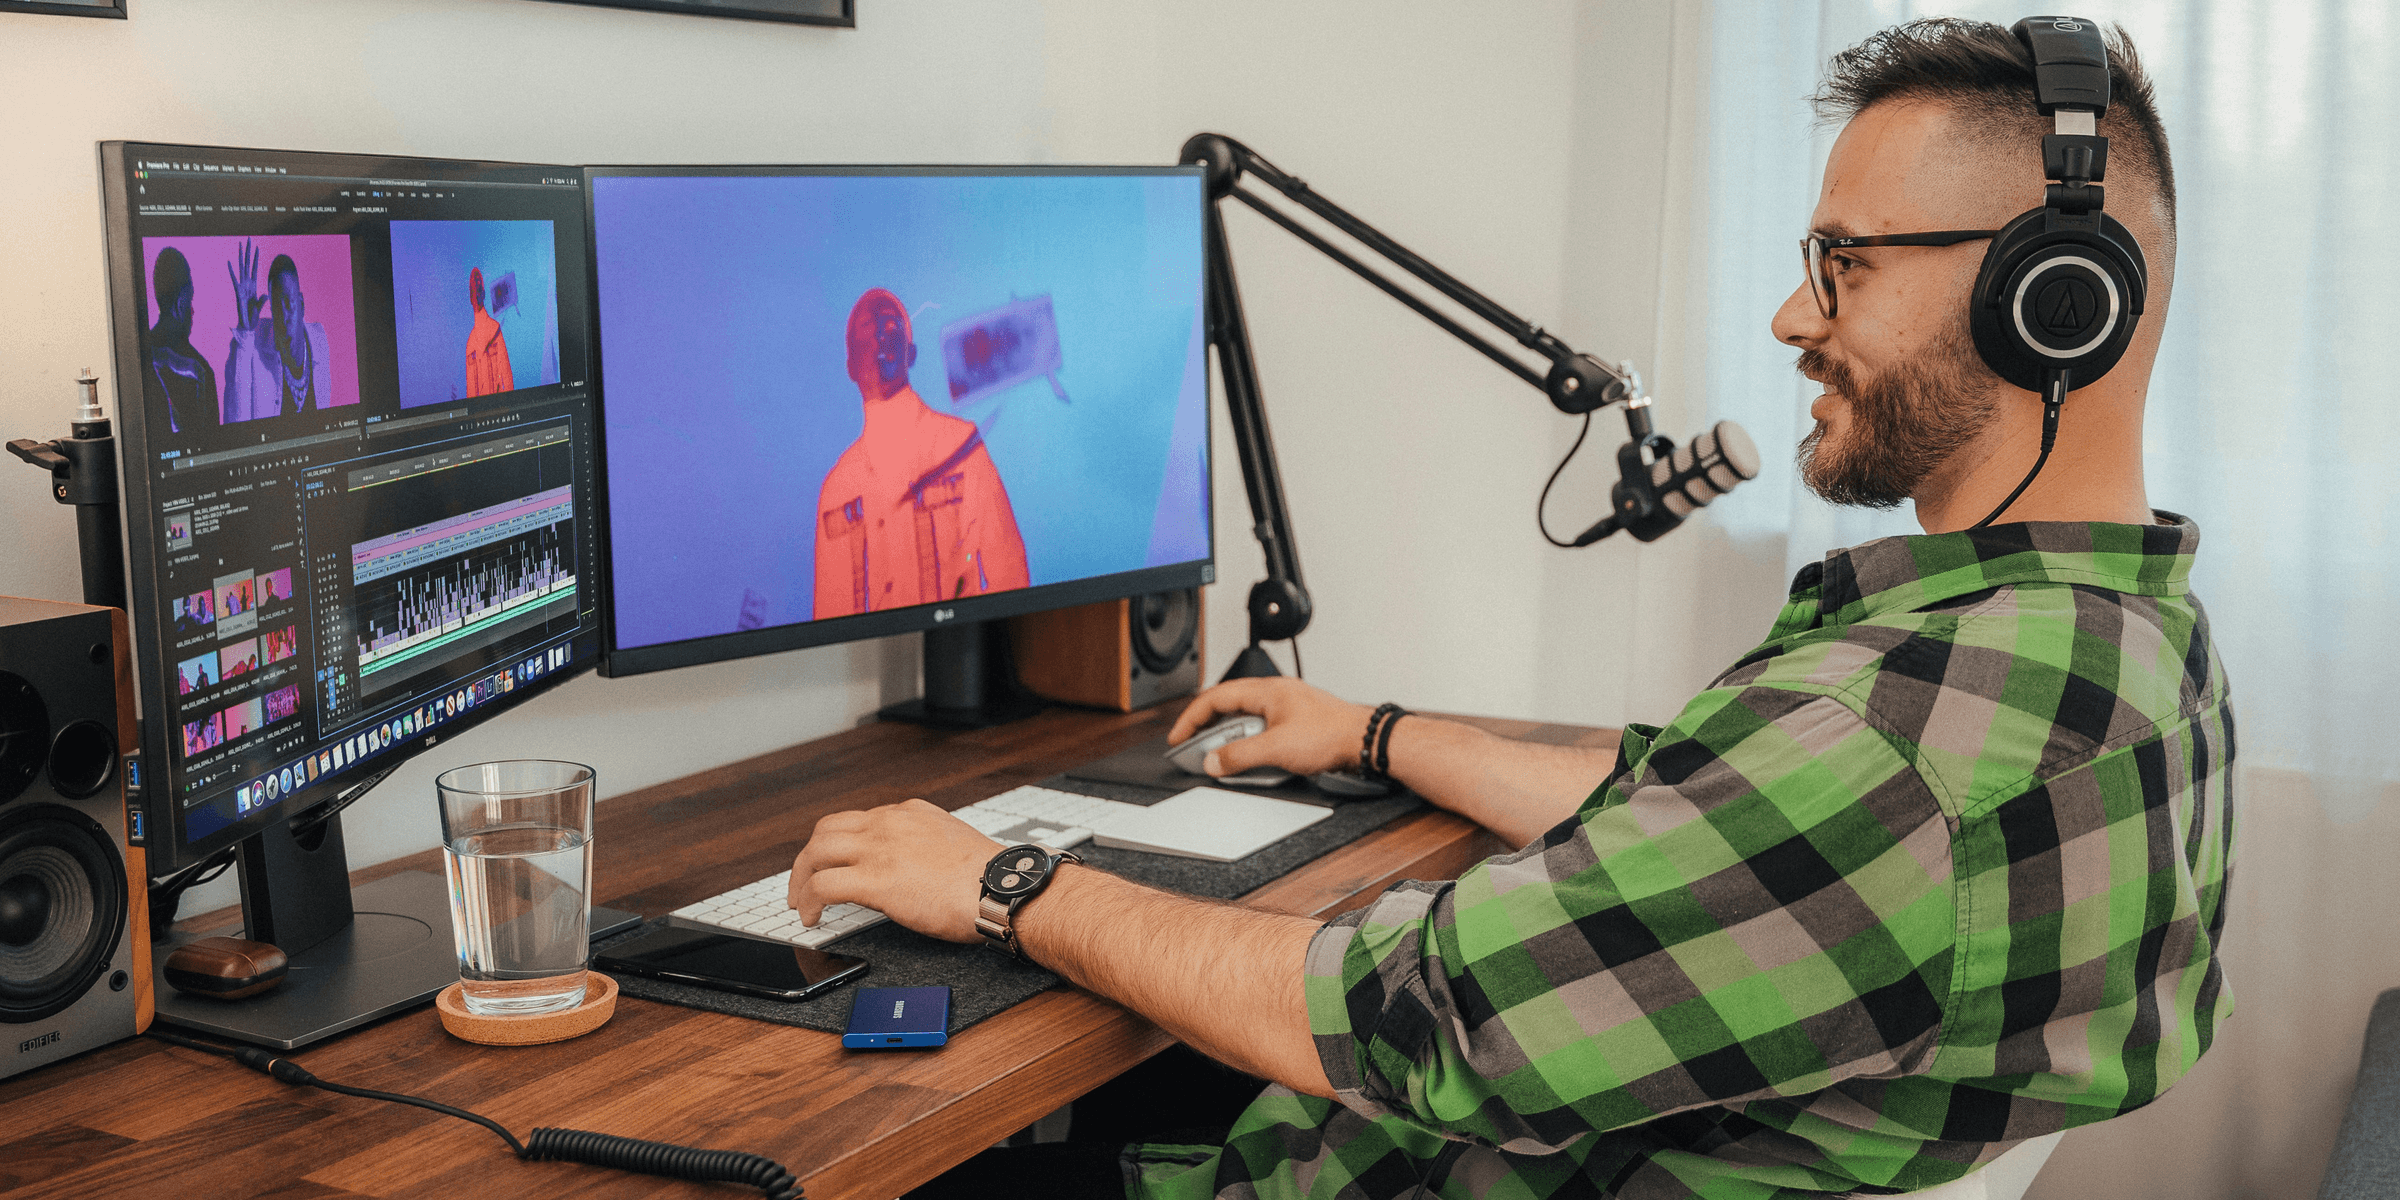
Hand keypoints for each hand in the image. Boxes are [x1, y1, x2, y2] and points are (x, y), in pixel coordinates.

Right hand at [228, 239, 263, 330]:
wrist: (247, 324)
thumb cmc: (253, 315)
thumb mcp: (260, 307)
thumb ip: (263, 300)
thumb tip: (266, 294)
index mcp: (254, 285)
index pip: (254, 268)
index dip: (255, 258)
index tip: (256, 247)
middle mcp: (247, 283)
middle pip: (247, 264)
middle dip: (248, 252)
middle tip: (248, 239)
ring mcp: (242, 286)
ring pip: (241, 268)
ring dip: (241, 256)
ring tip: (240, 245)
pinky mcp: (237, 292)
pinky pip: (234, 280)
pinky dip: (232, 271)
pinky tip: (229, 262)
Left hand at [786, 799, 1002, 942]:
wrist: (1000, 887)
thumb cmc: (988, 876)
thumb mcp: (952, 843)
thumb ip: (925, 846)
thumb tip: (913, 869)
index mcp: (909, 813)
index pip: (859, 820)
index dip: (841, 845)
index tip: (838, 863)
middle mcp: (888, 823)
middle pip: (827, 830)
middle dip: (809, 857)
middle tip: (805, 881)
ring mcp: (878, 849)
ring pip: (816, 852)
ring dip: (801, 878)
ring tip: (801, 902)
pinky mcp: (874, 880)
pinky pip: (823, 885)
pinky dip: (809, 901)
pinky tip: (811, 917)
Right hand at [1166, 678, 1373, 778]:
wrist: (1363, 740)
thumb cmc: (1330, 734)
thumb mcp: (1276, 748)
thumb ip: (1240, 755)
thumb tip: (1213, 760)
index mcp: (1266, 691)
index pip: (1216, 697)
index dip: (1191, 717)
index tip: (1178, 736)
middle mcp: (1275, 695)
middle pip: (1228, 704)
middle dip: (1206, 725)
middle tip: (1192, 744)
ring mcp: (1287, 707)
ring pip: (1246, 717)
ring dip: (1229, 735)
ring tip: (1219, 754)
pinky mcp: (1297, 723)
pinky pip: (1262, 728)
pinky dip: (1248, 741)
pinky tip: (1250, 756)